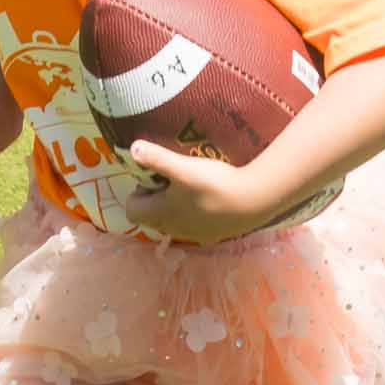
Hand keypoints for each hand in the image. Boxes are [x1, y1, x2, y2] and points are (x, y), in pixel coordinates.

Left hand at [121, 141, 276, 244]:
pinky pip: (194, 225)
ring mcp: (193, 234)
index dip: (138, 193)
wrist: (253, 201)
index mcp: (161, 213)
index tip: (155, 178)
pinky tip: (210, 198)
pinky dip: (195, 213)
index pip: (132, 210)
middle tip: (173, 179)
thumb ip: (156, 158)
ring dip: (175, 206)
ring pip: (173, 221)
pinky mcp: (212, 236)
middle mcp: (173, 228)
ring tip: (191, 186)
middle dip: (156, 199)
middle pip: (152, 216)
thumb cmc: (214, 184)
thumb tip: (132, 148)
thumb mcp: (182, 167)